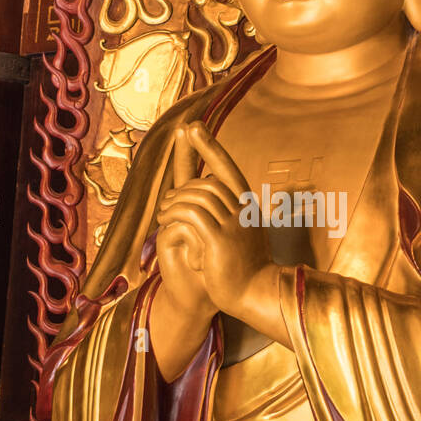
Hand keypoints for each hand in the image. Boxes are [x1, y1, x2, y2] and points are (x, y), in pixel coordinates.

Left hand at [156, 121, 272, 319]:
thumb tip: (215, 203)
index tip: (193, 126)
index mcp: (247, 207)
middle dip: (181, 184)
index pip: (227, 169)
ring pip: (197, 195)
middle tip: (165, 200)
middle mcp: (242, 210)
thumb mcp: (241, 237)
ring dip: (174, 201)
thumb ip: (229, 218)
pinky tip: (165, 221)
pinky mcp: (219, 239)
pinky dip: (175, 214)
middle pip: (208, 180)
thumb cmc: (246, 269)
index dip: (209, 146)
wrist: (257, 293)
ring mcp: (233, 223)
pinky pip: (191, 215)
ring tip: (163, 214)